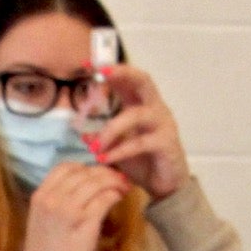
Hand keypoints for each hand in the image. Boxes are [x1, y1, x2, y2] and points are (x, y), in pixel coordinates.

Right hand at [18, 162, 129, 250]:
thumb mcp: (43, 219)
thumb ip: (57, 201)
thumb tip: (82, 188)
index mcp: (41, 195)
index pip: (65, 166)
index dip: (86, 167)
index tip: (97, 175)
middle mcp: (53, 199)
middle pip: (84, 172)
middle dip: (105, 172)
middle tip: (118, 178)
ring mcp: (69, 211)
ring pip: (97, 182)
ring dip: (114, 181)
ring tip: (123, 187)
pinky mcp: (85, 224)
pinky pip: (105, 199)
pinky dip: (115, 194)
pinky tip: (120, 198)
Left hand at [93, 64, 188, 199]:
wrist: (167, 185)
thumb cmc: (143, 161)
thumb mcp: (117, 147)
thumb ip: (102, 138)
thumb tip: (83, 134)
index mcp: (142, 104)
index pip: (127, 79)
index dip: (109, 70)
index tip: (86, 65)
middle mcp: (155, 108)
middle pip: (143, 81)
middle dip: (122, 74)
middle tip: (100, 74)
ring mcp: (164, 124)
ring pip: (136, 115)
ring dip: (111, 129)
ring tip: (94, 146)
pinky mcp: (167, 143)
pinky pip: (141, 142)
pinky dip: (120, 150)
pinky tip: (104, 158)